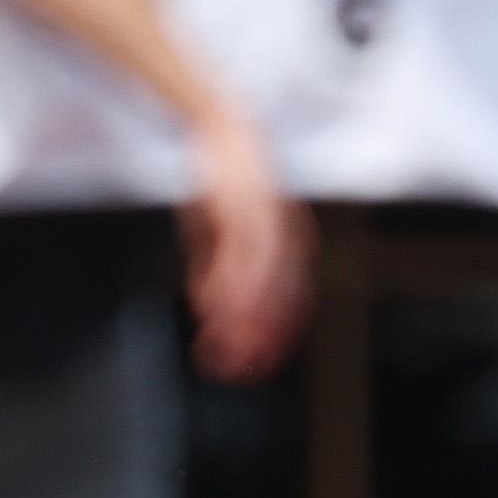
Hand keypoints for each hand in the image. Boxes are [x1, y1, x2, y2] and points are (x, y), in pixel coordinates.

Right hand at [178, 109, 310, 382]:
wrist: (220, 125)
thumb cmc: (220, 180)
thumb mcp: (213, 231)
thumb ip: (212, 270)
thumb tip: (208, 312)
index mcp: (289, 247)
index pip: (288, 305)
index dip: (272, 340)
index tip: (251, 368)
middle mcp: (288, 241)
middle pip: (280, 303)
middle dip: (259, 340)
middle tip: (238, 371)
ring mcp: (269, 226)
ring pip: (261, 284)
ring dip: (242, 320)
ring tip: (223, 348)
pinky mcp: (245, 209)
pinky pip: (240, 256)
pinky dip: (228, 285)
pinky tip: (213, 307)